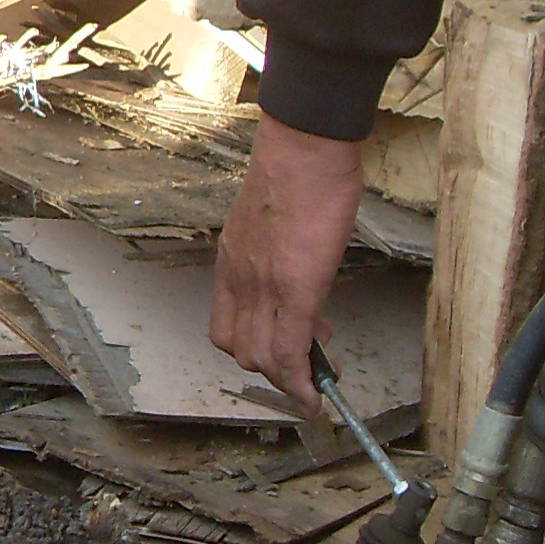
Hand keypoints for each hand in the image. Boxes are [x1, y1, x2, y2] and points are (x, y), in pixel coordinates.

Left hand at [211, 116, 364, 411]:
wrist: (305, 146)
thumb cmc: (296, 167)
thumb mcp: (269, 217)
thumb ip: (273, 248)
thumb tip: (294, 266)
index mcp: (231, 262)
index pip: (225, 327)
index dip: (253, 347)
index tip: (285, 344)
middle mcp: (238, 280)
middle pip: (240, 350)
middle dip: (273, 367)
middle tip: (309, 356)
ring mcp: (264, 287)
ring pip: (262, 360)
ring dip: (289, 378)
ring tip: (318, 370)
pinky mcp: (297, 290)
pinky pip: (291, 352)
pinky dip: (302, 383)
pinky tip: (317, 397)